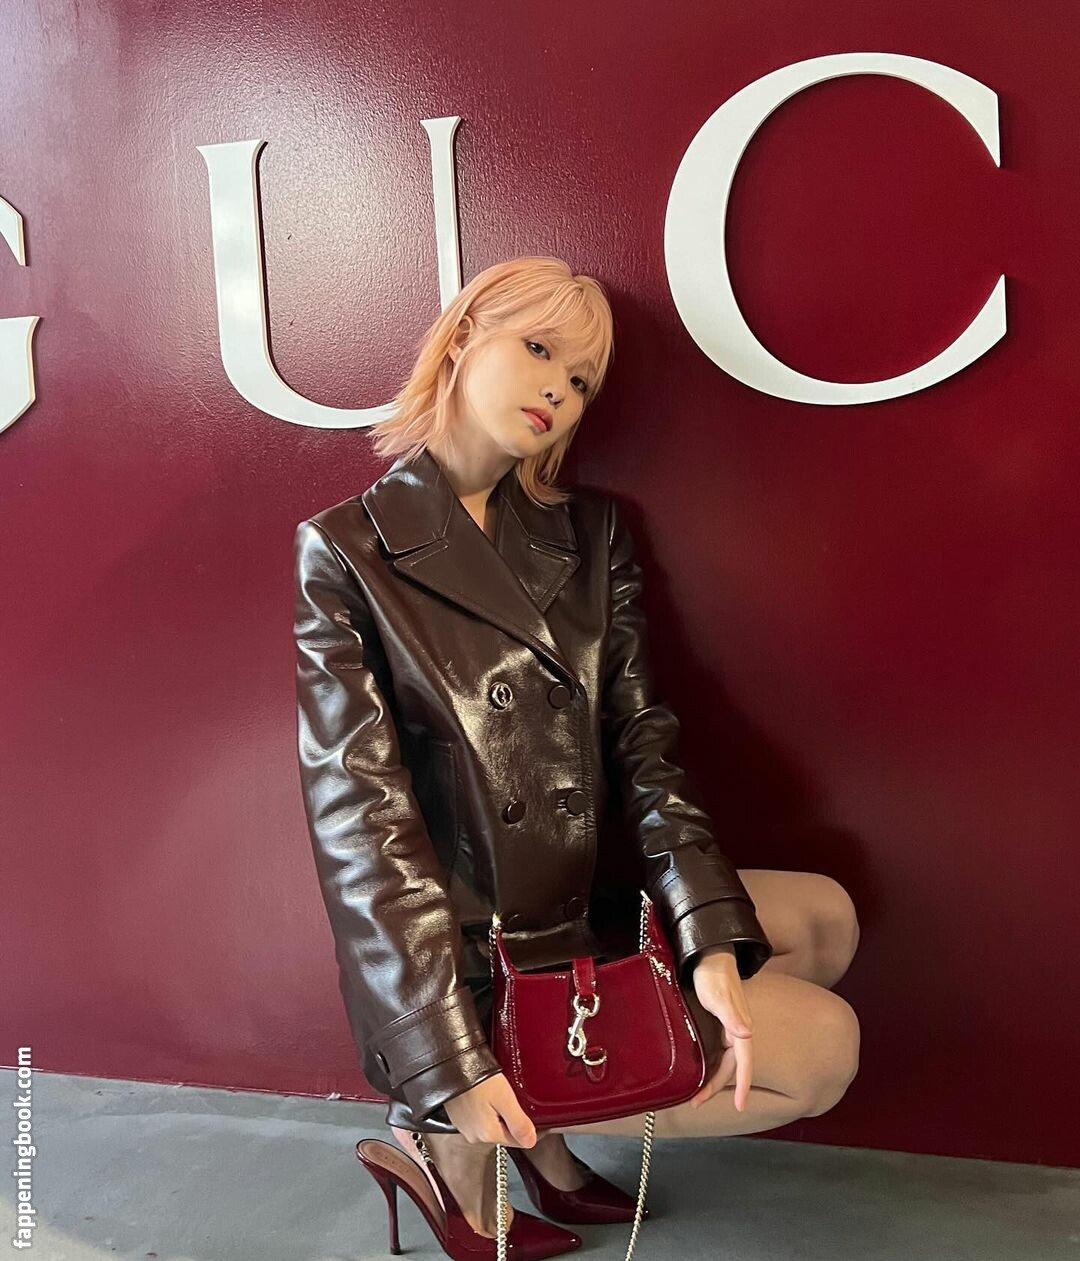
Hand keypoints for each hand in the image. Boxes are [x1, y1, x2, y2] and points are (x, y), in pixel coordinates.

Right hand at [443, 1072, 538, 1146]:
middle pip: (504, 1133)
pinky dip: (486, 1109)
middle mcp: (475, 1136)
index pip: (517, 1141)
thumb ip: (519, 1123)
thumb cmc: (477, 1078)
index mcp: (488, 1134)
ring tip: (504, 1095)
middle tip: (521, 1100)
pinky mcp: (458, 1117)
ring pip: (491, 1125)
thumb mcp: (505, 1098)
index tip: (541, 1118)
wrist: (450, 1064)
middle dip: (514, 1120)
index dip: (532, 1130)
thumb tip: (531, 1142)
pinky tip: (487, 1095)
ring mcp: (465, 1127)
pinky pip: (479, 1118)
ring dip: (500, 1115)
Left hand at [688, 944, 753, 1112]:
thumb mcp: (719, 994)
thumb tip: (746, 1035)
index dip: (742, 1084)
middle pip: (730, 1067)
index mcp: (741, 1027)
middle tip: (696, 1102)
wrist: (707, 956)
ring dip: (711, 1079)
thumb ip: (732, 1015)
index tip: (741, 1105)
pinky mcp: (717, 1025)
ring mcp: (727, 1029)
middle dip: (716, 1087)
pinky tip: (698, 1072)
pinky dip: (708, 1065)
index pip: (744, 1062)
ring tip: (694, 1095)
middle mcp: (736, 1031)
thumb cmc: (713, 974)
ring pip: (722, 1061)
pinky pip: (715, 1052)